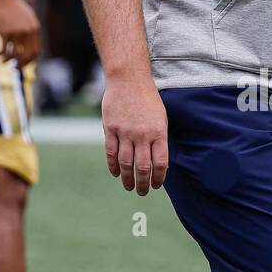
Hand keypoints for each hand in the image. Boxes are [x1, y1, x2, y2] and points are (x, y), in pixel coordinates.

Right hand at [0, 0, 39, 64]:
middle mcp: (27, 32)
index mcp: (35, 29)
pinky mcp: (5, 32)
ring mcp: (17, 32)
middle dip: (21, 65)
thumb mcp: (27, 18)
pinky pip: (4, 49)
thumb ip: (30, 31)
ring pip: (14, 54)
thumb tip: (30, 46)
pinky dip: (1, 54)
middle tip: (15, 68)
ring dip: (8, 61)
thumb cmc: (14, 7)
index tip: (24, 64)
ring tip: (3, 61)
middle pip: (26, 56)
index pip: (35, 51)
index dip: (30, 61)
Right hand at [102, 75, 167, 194]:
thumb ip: (159, 139)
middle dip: (143, 183)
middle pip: (142, 167)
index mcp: (158, 132)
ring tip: (129, 187)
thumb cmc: (148, 99)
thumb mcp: (161, 118)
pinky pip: (111, 152)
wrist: (128, 79)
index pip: (160, 163)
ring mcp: (125, 132)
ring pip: (126, 163)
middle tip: (142, 192)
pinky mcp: (110, 129)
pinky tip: (116, 173)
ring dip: (128, 179)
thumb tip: (159, 161)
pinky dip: (113, 166)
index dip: (158, 178)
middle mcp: (142, 135)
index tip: (156, 186)